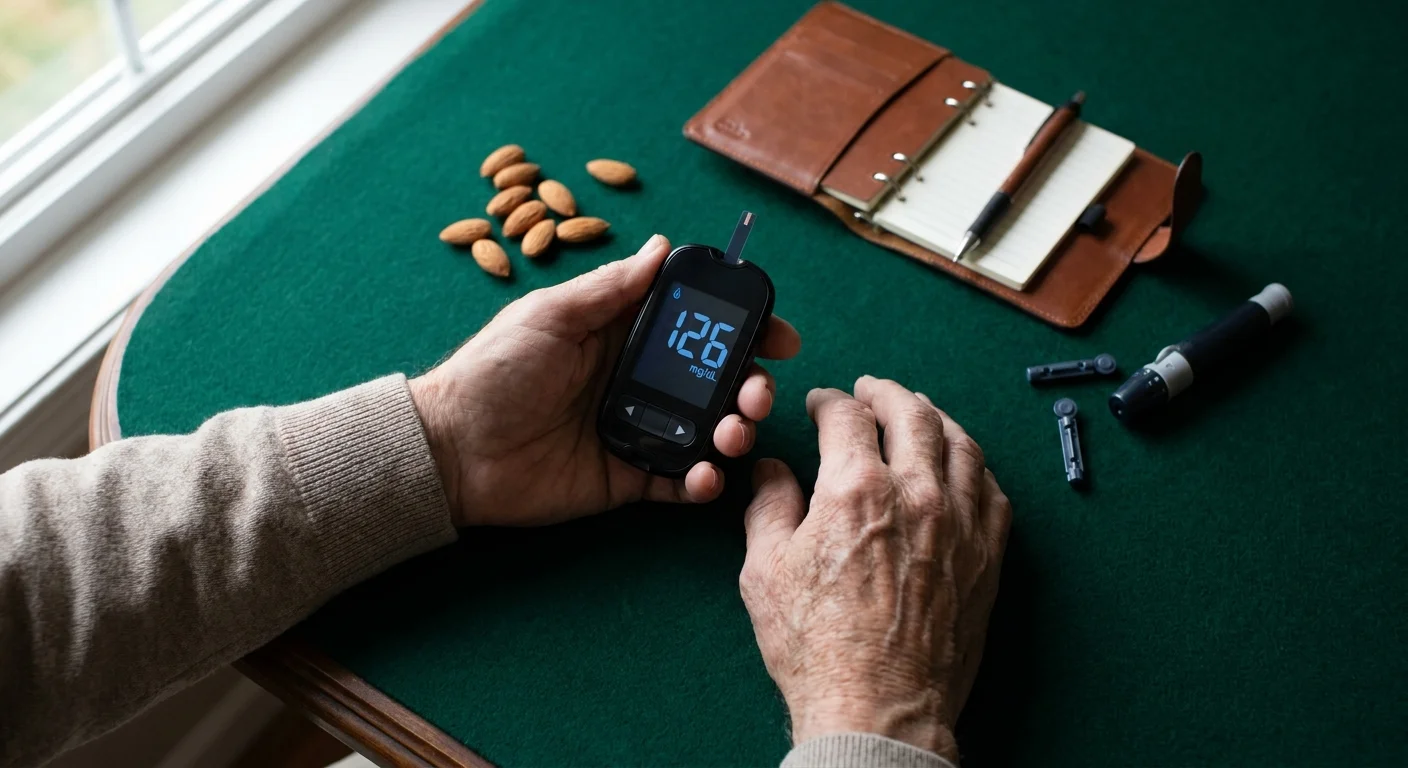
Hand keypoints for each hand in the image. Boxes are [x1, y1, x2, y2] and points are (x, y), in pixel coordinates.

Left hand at [409, 234, 801, 526]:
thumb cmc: (493, 371)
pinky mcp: (628, 479)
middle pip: (716, 380)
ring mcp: (638, 430)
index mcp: (623, 334)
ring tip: (731, 435)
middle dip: (751, 384)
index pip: (696, 326)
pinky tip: (705, 476)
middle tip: (756, 393)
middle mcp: (638, 380)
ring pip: (708, 431)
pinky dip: (703, 482)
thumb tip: (663, 245)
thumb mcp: (550, 316)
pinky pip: (679, 483)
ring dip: (735, 431)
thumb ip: (610, 288)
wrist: (452, 450)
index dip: (741, 327)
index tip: (777, 335)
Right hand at [738, 376, 1010, 760]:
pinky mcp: (986, 557)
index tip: (822, 403)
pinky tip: (962, 467)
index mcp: (855, 489)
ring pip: (961, 444)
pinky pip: (993, 492)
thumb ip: (768, 508)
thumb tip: (770, 473)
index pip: (847, 417)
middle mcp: (916, 494)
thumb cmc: (817, 647)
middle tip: (872, 390)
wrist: (877, 707)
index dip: (830, 401)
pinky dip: (975, 466)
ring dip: (937, 418)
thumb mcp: (765, 572)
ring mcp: (959, 524)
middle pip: (912, 414)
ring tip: (921, 413)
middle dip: (887, 393)